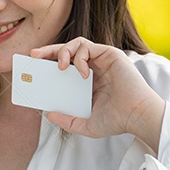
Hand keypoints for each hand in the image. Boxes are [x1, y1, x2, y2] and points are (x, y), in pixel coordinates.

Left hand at [30, 38, 165, 149]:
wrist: (136, 116)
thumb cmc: (116, 120)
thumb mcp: (85, 125)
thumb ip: (67, 120)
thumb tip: (48, 113)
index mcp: (87, 82)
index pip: (64, 67)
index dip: (48, 64)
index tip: (33, 67)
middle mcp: (93, 68)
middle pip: (67, 52)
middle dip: (48, 51)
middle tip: (33, 54)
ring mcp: (101, 60)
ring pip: (76, 44)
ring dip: (63, 51)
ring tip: (59, 66)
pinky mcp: (109, 54)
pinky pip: (87, 46)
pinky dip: (80, 57)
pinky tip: (82, 73)